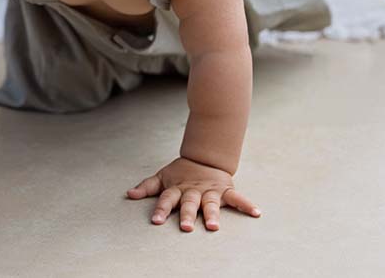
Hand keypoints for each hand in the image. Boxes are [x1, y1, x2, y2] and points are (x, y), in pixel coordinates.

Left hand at [126, 157, 259, 231]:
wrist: (205, 156)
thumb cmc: (181, 173)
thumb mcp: (162, 177)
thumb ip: (147, 187)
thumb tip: (129, 194)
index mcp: (177, 189)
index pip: (167, 199)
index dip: (161, 210)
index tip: (156, 221)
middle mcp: (193, 191)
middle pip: (189, 203)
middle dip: (187, 215)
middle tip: (186, 227)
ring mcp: (210, 190)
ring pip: (211, 203)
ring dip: (212, 214)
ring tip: (213, 226)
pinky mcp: (225, 189)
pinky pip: (237, 197)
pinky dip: (246, 204)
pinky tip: (255, 212)